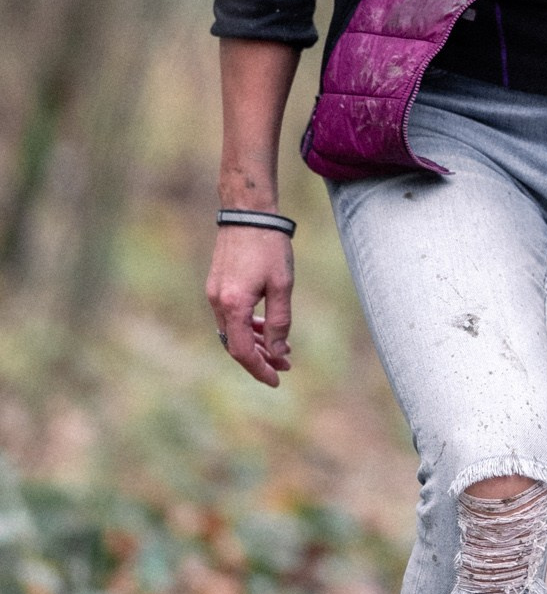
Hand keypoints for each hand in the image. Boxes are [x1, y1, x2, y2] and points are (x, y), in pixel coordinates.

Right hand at [206, 227, 294, 386]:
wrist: (247, 213)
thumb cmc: (269, 246)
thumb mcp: (282, 286)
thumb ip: (279, 322)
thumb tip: (278, 353)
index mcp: (233, 305)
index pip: (243, 351)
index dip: (259, 369)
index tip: (276, 380)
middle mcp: (217, 303)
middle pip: (235, 344)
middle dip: (260, 358)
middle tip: (285, 366)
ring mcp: (214, 294)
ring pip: (233, 331)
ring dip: (256, 342)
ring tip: (281, 349)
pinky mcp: (217, 286)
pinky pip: (231, 316)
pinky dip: (248, 326)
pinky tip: (266, 327)